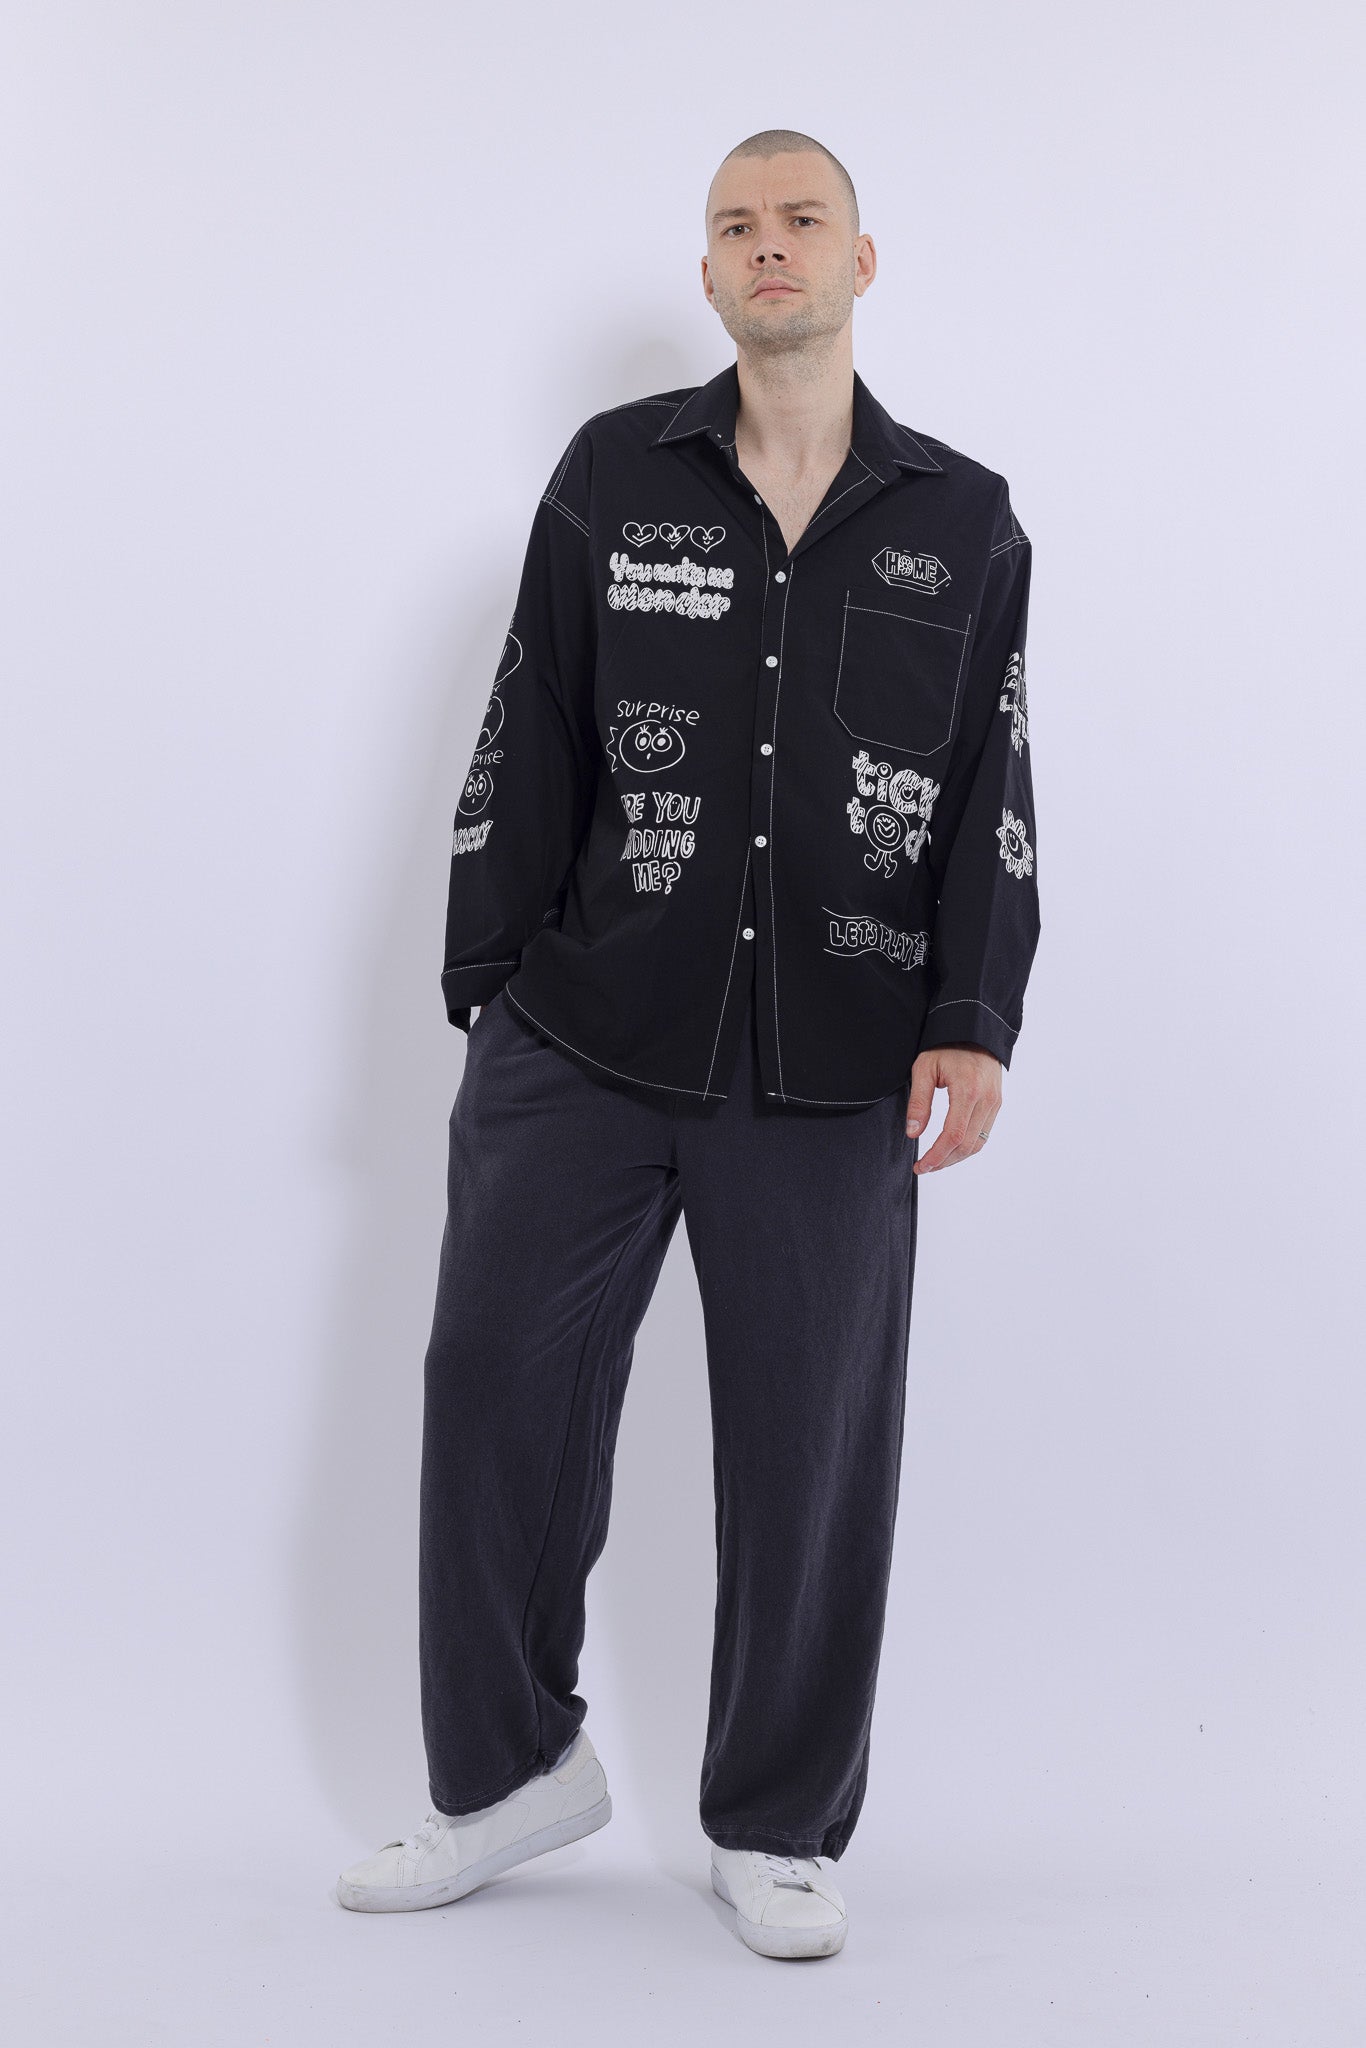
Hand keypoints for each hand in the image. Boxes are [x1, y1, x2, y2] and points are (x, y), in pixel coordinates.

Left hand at [905, 1042, 1001, 1171]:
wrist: (974, 1030)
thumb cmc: (947, 1046)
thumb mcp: (924, 1069)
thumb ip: (919, 1102)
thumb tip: (913, 1133)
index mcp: (968, 1091)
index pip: (953, 1135)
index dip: (936, 1156)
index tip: (921, 1166)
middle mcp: (986, 1100)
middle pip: (967, 1145)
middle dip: (944, 1161)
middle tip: (924, 1167)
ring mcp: (994, 1103)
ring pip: (978, 1143)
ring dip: (956, 1157)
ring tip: (935, 1162)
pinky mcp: (996, 1104)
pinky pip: (984, 1134)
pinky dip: (967, 1147)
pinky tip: (950, 1149)